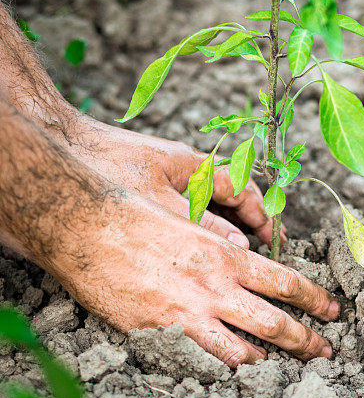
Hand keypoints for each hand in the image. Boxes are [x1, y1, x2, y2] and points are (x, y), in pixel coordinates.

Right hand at [59, 190, 337, 365]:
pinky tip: (231, 375)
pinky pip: (199, 360)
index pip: (285, 282)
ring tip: (284, 371)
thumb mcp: (188, 212)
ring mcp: (185, 315)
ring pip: (242, 352)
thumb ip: (219, 235)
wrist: (83, 224)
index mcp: (224, 255)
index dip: (314, 299)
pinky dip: (220, 369)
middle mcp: (212, 288)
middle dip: (305, 340)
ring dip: (268, 362)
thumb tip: (244, 248)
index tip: (331, 310)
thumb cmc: (133, 209)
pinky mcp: (157, 333)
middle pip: (274, 323)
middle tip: (324, 351)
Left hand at [60, 115, 285, 248]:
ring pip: (205, 202)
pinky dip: (193, 225)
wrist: (58, 143)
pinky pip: (182, 205)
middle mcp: (183, 168)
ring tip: (231, 254)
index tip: (272, 238)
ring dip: (220, 225)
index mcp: (193, 165)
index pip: (242, 189)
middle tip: (261, 249)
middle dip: (247, 221)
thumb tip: (239, 245)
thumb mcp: (158, 204)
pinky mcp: (146, 184)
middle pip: (229, 195)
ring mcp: (164, 175)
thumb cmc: (105, 167)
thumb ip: (201, 226)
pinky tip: (190, 247)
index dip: (261, 214)